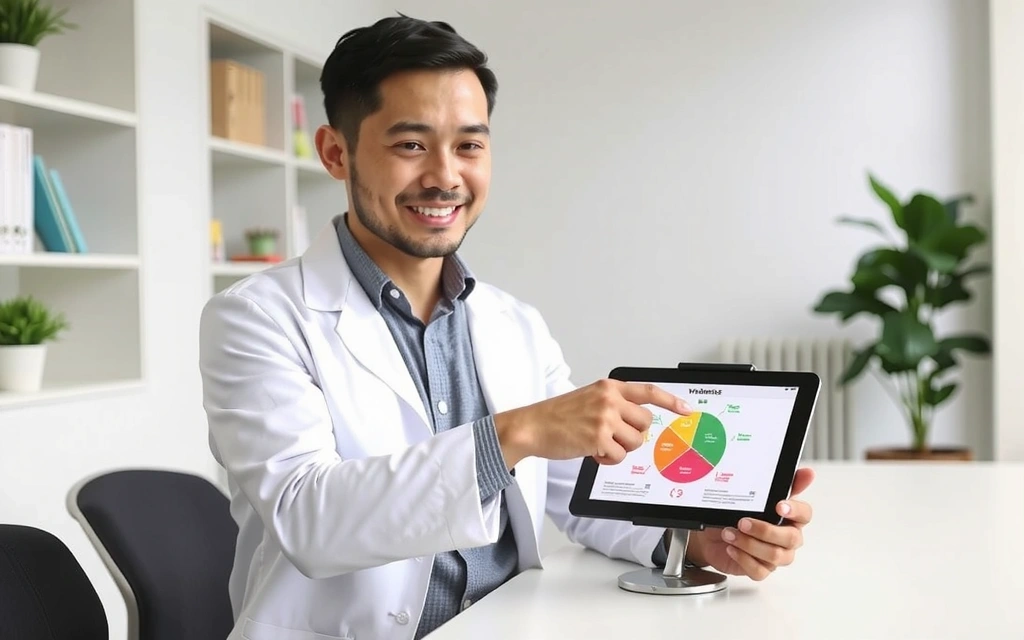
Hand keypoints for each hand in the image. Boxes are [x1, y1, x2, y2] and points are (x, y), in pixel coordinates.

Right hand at [493, 379, 691, 467]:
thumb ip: (613, 404)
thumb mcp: (588, 399)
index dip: (672, 401)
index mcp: (608, 387)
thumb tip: (638, 423)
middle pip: (645, 423)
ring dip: (620, 449)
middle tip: (614, 437)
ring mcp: (604, 418)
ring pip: (635, 442)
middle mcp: (609, 399)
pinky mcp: (598, 438)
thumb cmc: (557, 415)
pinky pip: (619, 457)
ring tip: (599, 443)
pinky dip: (608, 460)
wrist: (532, 426)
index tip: (688, 409)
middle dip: (634, 434)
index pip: (649, 391)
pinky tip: (592, 452)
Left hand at [686, 467, 814, 580]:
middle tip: (743, 521)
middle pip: (790, 539)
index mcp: (791, 519)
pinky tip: (731, 548)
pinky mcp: (761, 570)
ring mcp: (776, 556)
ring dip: (748, 543)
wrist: (714, 534)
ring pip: (774, 556)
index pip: (804, 514)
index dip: (794, 511)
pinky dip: (742, 558)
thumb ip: (784, 485)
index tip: (779, 506)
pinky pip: (759, 571)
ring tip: (729, 533)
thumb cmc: (740, 514)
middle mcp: (787, 539)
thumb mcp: (758, 496)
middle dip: (765, 530)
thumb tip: (808, 473)